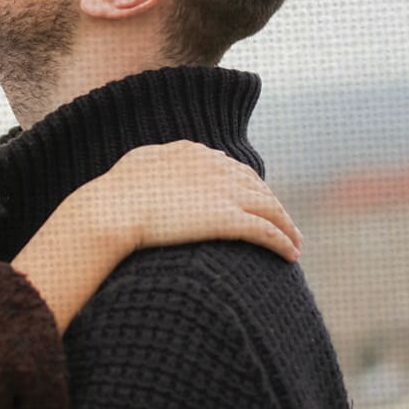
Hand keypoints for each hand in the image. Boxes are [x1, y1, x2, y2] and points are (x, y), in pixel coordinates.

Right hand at [79, 140, 301, 264]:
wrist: (113, 209)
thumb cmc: (116, 192)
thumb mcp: (140, 164)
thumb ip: (161, 161)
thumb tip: (169, 162)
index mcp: (196, 153)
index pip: (235, 169)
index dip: (250, 188)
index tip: (256, 203)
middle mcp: (218, 168)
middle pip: (259, 188)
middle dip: (274, 207)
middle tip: (285, 225)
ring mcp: (226, 194)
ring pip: (271, 209)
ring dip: (288, 227)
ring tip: (295, 244)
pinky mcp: (229, 220)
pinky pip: (267, 231)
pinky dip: (283, 243)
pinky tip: (291, 255)